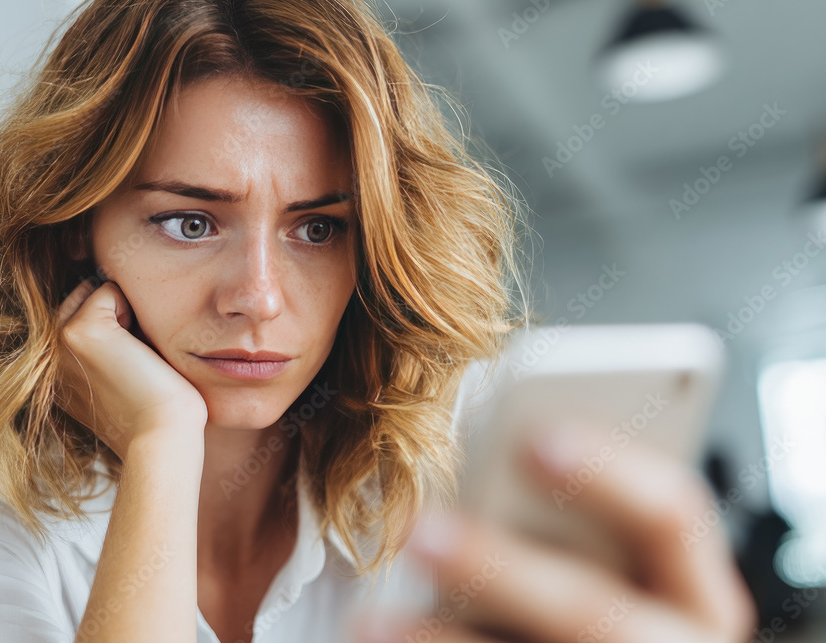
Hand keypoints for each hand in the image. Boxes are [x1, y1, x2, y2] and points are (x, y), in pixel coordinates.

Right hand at [53, 278, 207, 459]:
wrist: (162, 434)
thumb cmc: (155, 406)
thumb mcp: (116, 370)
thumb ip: (102, 341)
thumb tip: (106, 288)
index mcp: (54, 369)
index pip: (77, 312)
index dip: (114, 325)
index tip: (127, 365)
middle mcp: (47, 355)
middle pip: (82, 297)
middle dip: (115, 314)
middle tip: (134, 360)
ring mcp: (58, 341)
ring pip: (94, 292)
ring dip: (124, 312)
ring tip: (135, 355)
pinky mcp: (80, 331)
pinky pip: (108, 289)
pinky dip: (132, 309)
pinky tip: (137, 349)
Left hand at [353, 431, 757, 642]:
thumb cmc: (594, 611)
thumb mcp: (603, 564)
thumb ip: (562, 523)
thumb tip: (481, 469)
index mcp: (692, 588)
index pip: (673, 514)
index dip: (607, 472)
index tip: (532, 437)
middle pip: (592, 610)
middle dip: (498, 570)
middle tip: (418, 531)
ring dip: (441, 639)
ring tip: (368, 621)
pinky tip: (379, 641)